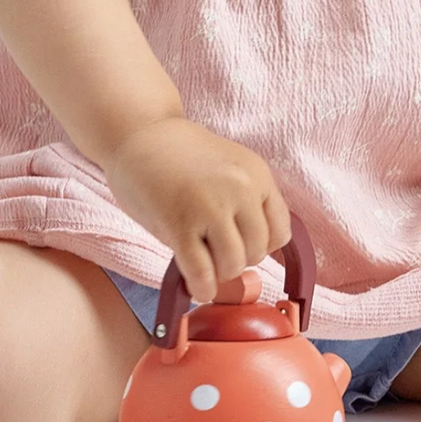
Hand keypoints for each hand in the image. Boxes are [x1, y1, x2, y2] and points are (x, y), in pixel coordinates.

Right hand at [100, 116, 292, 302]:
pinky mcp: (180, 224)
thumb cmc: (182, 155)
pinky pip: (202, 273)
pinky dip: (201, 288)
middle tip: (214, 254)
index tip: (241, 247)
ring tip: (202, 264)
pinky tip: (194, 285)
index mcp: (257, 174)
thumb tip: (254, 253)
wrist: (140, 134)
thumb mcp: (230, 168)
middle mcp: (241, 188)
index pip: (280, 232)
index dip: (261, 247)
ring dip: (218, 275)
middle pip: (257, 252)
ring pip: (232, 266)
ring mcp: (211, 206)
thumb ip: (246, 201)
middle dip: (237, 260)